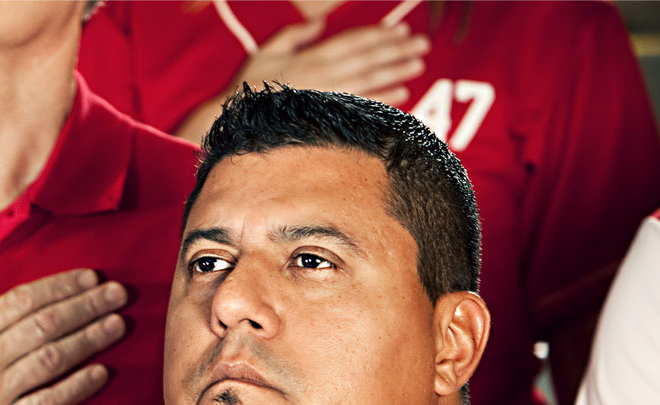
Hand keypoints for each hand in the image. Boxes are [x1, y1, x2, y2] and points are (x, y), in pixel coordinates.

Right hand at [0, 257, 128, 404]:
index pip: (23, 300)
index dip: (62, 286)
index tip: (89, 277)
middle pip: (47, 325)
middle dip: (87, 306)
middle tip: (117, 293)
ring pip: (54, 360)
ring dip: (90, 339)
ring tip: (117, 324)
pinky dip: (76, 388)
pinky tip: (99, 373)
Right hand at [237, 19, 428, 107]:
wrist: (236, 125)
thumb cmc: (248, 89)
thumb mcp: (265, 52)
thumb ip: (294, 35)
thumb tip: (319, 25)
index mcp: (311, 57)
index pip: (353, 42)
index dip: (379, 35)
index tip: (401, 30)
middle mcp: (323, 76)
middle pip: (367, 59)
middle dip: (396, 50)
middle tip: (422, 44)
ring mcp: (326, 99)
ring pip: (368, 81)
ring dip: (395, 72)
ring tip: (418, 65)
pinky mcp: (326, 118)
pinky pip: (359, 107)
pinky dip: (382, 100)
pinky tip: (401, 94)